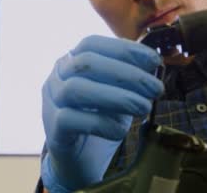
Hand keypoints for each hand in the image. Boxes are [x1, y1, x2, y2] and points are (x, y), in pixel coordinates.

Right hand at [41, 35, 163, 192]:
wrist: (80, 162)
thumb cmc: (100, 122)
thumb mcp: (118, 95)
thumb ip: (129, 79)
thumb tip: (154, 65)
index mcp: (70, 62)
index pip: (91, 44)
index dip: (124, 49)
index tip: (154, 61)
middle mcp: (56, 77)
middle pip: (85, 63)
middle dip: (127, 73)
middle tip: (156, 89)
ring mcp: (50, 103)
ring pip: (76, 88)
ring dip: (117, 96)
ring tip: (144, 108)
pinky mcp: (52, 130)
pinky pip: (70, 119)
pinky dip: (101, 123)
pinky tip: (121, 131)